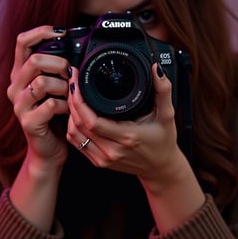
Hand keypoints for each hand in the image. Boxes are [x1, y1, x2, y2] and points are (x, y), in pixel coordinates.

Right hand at [7, 25, 69, 170]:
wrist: (48, 148)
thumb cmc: (55, 113)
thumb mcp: (54, 85)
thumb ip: (58, 67)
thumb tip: (76, 46)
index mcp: (21, 73)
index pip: (22, 42)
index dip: (41, 32)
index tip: (61, 32)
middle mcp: (15, 86)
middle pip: (34, 60)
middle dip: (59, 63)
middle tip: (71, 73)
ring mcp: (19, 105)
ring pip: (42, 82)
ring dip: (64, 86)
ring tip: (71, 94)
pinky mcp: (28, 122)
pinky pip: (51, 105)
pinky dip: (66, 105)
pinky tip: (68, 110)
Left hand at [66, 63, 183, 191]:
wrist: (161, 169)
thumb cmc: (164, 142)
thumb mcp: (167, 114)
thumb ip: (163, 90)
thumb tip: (156, 69)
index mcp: (127, 136)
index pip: (92, 120)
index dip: (79, 100)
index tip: (77, 81)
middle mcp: (112, 150)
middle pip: (78, 124)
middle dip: (72, 100)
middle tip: (73, 82)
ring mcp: (103, 158)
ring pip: (74, 134)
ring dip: (70, 113)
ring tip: (73, 95)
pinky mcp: (99, 162)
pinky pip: (77, 143)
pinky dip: (72, 127)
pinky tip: (76, 114)